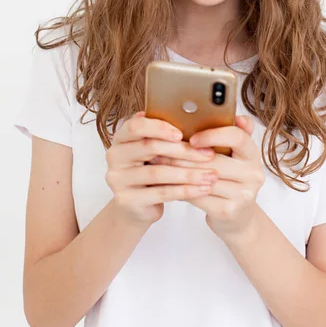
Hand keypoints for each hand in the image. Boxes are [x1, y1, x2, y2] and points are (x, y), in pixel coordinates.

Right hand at [105, 111, 217, 226]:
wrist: (135, 207)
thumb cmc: (150, 173)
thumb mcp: (155, 153)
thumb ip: (164, 137)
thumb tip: (192, 118)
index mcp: (121, 138)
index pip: (135, 126)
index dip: (159, 128)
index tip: (182, 133)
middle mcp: (114, 157)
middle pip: (150, 147)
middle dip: (183, 151)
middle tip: (208, 155)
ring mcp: (118, 180)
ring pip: (158, 172)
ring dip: (189, 173)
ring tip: (211, 175)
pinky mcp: (127, 200)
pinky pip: (161, 193)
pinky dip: (185, 191)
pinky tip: (202, 189)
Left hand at [150, 115, 265, 242]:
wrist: (237, 217)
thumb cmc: (228, 178)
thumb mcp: (232, 155)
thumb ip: (226, 134)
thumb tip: (218, 112)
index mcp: (252, 154)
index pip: (237, 137)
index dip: (213, 135)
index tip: (193, 138)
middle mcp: (253, 173)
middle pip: (214, 159)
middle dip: (182, 154)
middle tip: (158, 147)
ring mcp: (243, 194)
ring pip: (202, 178)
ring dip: (176, 170)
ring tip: (156, 163)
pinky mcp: (229, 211)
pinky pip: (198, 196)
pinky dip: (179, 188)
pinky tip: (166, 182)